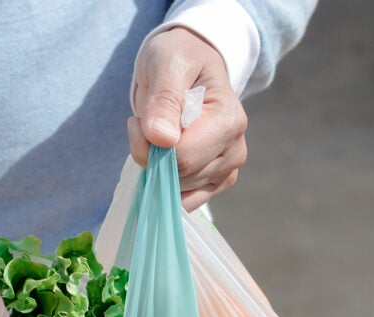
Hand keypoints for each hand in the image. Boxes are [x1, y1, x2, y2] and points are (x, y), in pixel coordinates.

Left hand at [129, 27, 247, 210]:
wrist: (189, 61)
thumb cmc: (178, 58)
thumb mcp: (166, 65)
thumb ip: (164, 100)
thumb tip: (162, 139)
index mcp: (228, 121)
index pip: (181, 157)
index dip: (149, 146)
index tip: (139, 122)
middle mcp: (235, 149)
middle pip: (180, 175)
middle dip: (152, 156)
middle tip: (148, 124)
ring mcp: (227, 169)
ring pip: (179, 190)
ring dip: (157, 167)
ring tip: (161, 133)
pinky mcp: (217, 181)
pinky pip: (185, 201)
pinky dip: (165, 186)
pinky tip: (164, 158)